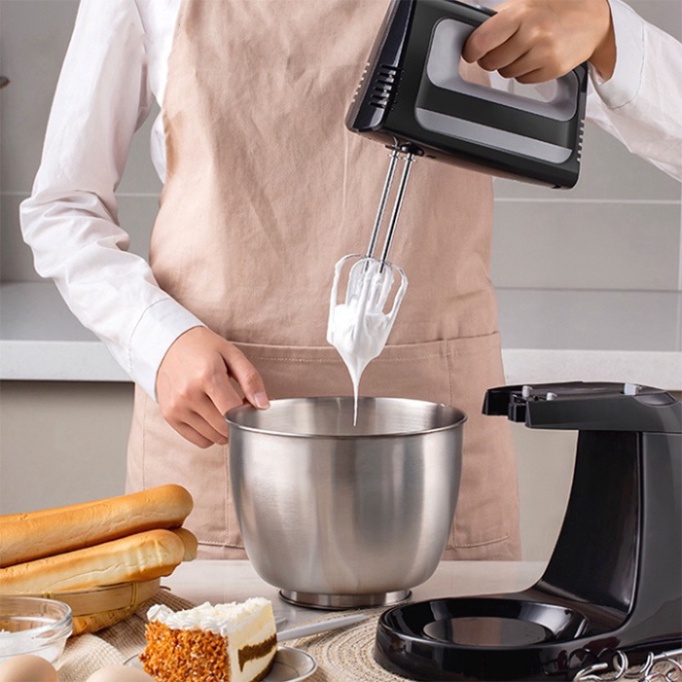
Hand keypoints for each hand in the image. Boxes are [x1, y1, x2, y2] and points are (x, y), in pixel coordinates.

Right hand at [155, 326, 269, 447]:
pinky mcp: (169, 416)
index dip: (247, 412)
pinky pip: (199, 440)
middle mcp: (189, 394)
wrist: (167, 343)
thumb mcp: (232, 354)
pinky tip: (208, 416)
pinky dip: (209, 434)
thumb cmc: (203, 348)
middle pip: (224, 428)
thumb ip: (251, 379)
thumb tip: (263, 405)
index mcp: (207, 376)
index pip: (234, 411)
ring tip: (220, 408)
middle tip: (235, 405)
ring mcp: (176, 407)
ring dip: (223, 429)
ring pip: (213, 438)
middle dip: (236, 422)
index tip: (248, 404)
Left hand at [462, 0, 615, 82]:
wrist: (594, 16)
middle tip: (503, 47)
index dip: (471, 50)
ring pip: (506, 73)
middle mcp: (532, 33)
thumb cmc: (555, 7)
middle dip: (491, 57)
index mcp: (520, 13)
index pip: (481, 42)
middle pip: (491, 62)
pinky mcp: (553, 69)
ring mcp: (544, 53)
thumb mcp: (524, 3)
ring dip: (510, 64)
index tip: (471, 52)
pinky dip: (526, 71)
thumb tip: (472, 36)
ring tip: (525, 48)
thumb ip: (498, 19)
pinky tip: (537, 56)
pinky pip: (524, 80)